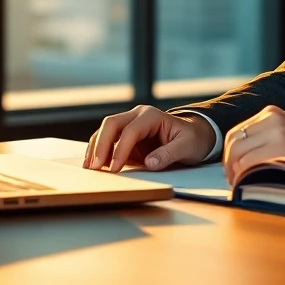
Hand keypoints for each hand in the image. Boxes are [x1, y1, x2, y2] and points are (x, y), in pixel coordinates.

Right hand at [83, 105, 216, 172]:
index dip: (120, 149)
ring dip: (95, 148)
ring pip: (105, 131)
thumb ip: (170, 153)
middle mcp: (137, 116)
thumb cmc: (192, 139)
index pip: (131, 130)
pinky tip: (93, 165)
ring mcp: (129, 125)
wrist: (194, 136)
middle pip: (111, 124)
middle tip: (95, 167)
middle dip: (101, 145)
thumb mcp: (187, 146)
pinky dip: (98, 151)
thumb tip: (151, 163)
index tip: (115, 168)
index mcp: (152, 116)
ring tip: (90, 168)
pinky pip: (107, 141)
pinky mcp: (125, 138)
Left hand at [222, 106, 284, 184]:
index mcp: (270, 113)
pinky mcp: (283, 148)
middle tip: (233, 181)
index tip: (231, 170)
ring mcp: (277, 132)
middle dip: (229, 165)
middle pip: (233, 144)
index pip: (235, 134)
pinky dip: (246, 176)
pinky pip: (251, 164)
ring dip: (236, 173)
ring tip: (242, 185)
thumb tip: (237, 159)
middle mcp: (271, 119)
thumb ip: (264, 137)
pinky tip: (251, 184)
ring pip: (240, 156)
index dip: (228, 155)